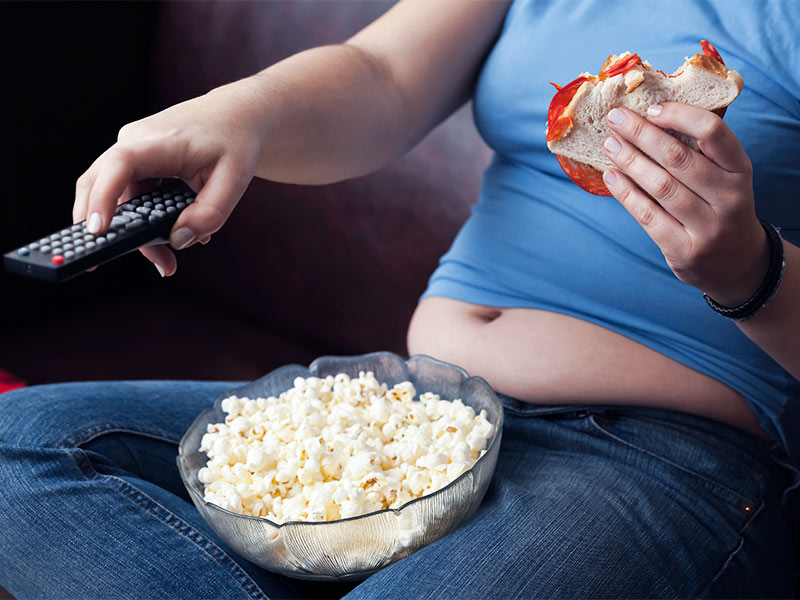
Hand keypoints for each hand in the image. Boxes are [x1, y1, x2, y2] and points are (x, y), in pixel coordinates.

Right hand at [72, 81, 263, 275]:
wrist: (236, 116)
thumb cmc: (235, 142)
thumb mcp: (235, 180)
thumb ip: (210, 212)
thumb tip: (180, 240)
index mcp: (159, 140)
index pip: (119, 165)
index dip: (103, 197)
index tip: (97, 230)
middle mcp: (134, 141)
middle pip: (99, 184)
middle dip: (108, 228)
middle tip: (120, 262)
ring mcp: (131, 150)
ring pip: (114, 195)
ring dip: (132, 231)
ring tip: (166, 261)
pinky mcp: (136, 161)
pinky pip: (126, 194)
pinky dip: (141, 220)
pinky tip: (169, 238)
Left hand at [601, 102, 768, 306]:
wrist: (736, 264)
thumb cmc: (720, 208)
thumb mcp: (724, 178)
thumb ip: (698, 154)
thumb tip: (646, 119)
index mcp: (740, 170)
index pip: (713, 132)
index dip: (679, 115)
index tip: (651, 108)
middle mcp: (729, 198)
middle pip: (679, 158)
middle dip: (642, 134)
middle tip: (615, 118)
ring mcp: (708, 227)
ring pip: (661, 186)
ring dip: (630, 161)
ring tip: (609, 145)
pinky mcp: (684, 249)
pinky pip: (649, 216)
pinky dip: (626, 194)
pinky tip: (611, 176)